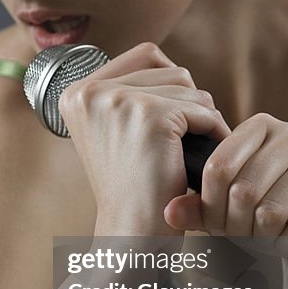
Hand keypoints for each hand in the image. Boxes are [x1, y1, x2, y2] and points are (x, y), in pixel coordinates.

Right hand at [58, 42, 231, 234]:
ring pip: (187, 86)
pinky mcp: (150, 116)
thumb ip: (129, 93)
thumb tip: (171, 65)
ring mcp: (118, 101)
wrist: (131, 234)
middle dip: (187, 101)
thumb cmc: (130, 188)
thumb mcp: (113, 131)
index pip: (144, 55)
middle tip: (187, 138)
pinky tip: (202, 158)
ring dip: (201, 116)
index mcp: (75, 92)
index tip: (173, 119)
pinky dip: (212, 132)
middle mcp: (90, 91)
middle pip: (168, 68)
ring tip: (192, 148)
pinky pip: (201, 109)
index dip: (169, 83)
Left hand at [163, 113, 287, 262]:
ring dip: (260, 239)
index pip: (219, 166)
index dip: (210, 206)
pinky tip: (287, 246)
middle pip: (244, 189)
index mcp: (260, 126)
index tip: (214, 226)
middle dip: (235, 227)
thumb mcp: (224, 211)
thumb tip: (170, 213)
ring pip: (272, 209)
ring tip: (261, 244)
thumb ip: (196, 208)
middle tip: (238, 241)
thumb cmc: (263, 219)